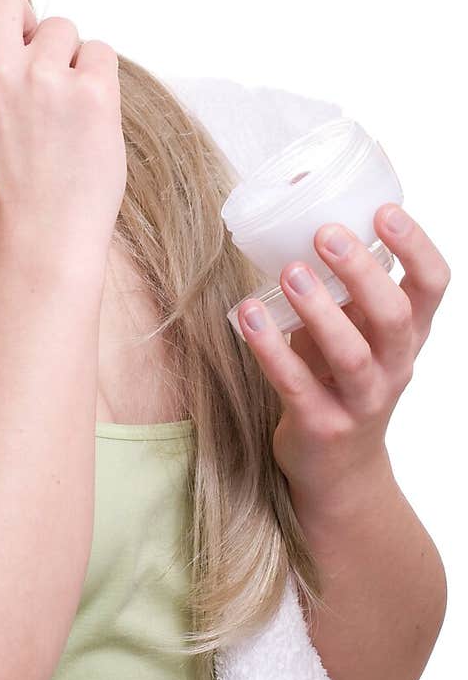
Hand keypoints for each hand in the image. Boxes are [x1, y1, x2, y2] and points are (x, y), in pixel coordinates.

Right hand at [0, 0, 126, 258]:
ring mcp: (44, 80)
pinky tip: (85, 122)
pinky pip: (100, 53)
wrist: (40, 246)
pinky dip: (97, 81)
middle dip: (20, 24)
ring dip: (63, 60)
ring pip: (61, 27)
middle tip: (27, 74)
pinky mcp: (92, 94)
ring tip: (58, 114)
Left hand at [236, 204, 451, 510]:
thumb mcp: (353, 331)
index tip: (384, 211)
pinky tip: (248, 316)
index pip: (433, 286)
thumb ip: (339, 286)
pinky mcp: (321, 426)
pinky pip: (297, 384)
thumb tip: (298, 207)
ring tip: (289, 272)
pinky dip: (271, 348)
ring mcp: (361, 401)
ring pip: (351, 355)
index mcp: (408, 335)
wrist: (338, 472)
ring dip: (319, 310)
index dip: (416, 247)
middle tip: (326, 234)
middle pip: (395, 317)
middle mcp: (394, 367)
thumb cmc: (338, 381)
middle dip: (362, 272)